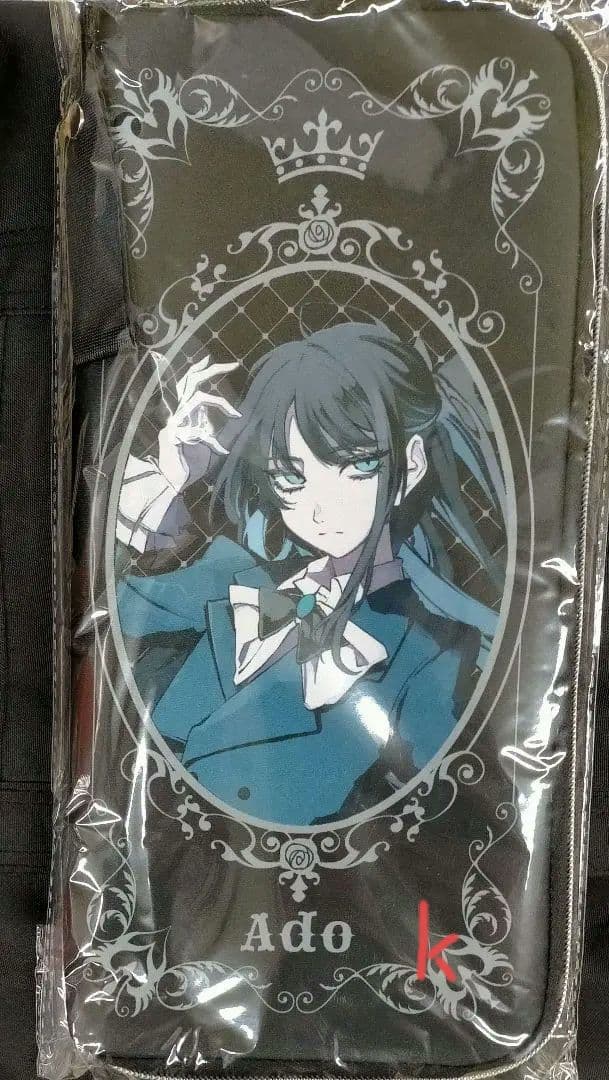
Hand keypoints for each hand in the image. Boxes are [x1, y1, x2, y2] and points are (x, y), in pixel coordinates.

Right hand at [157, 355, 240, 491]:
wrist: (171, 482)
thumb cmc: (189, 465)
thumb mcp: (209, 446)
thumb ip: (216, 433)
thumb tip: (236, 424)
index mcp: (187, 413)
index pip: (195, 385)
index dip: (209, 378)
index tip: (232, 385)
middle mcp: (180, 412)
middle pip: (192, 380)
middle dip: (213, 370)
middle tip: (234, 365)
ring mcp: (175, 421)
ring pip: (196, 397)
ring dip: (219, 402)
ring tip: (233, 412)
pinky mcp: (173, 433)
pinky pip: (196, 428)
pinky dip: (210, 438)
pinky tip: (219, 450)